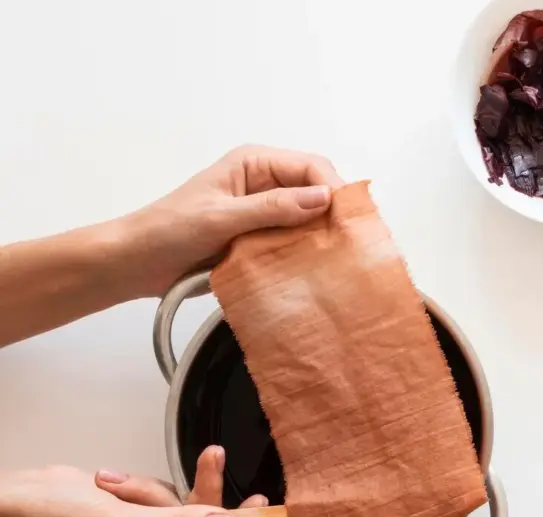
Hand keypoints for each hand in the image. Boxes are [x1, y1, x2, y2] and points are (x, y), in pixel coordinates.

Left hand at [122, 144, 344, 296]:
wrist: (137, 262)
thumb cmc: (168, 230)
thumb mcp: (221, 217)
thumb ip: (272, 208)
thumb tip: (322, 198)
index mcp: (254, 163)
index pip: (311, 166)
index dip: (333, 189)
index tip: (347, 220)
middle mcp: (265, 183)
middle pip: (317, 192)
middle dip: (333, 215)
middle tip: (347, 245)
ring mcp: (265, 212)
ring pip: (311, 220)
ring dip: (320, 238)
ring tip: (334, 260)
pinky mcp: (263, 238)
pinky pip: (296, 242)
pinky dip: (306, 254)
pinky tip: (313, 269)